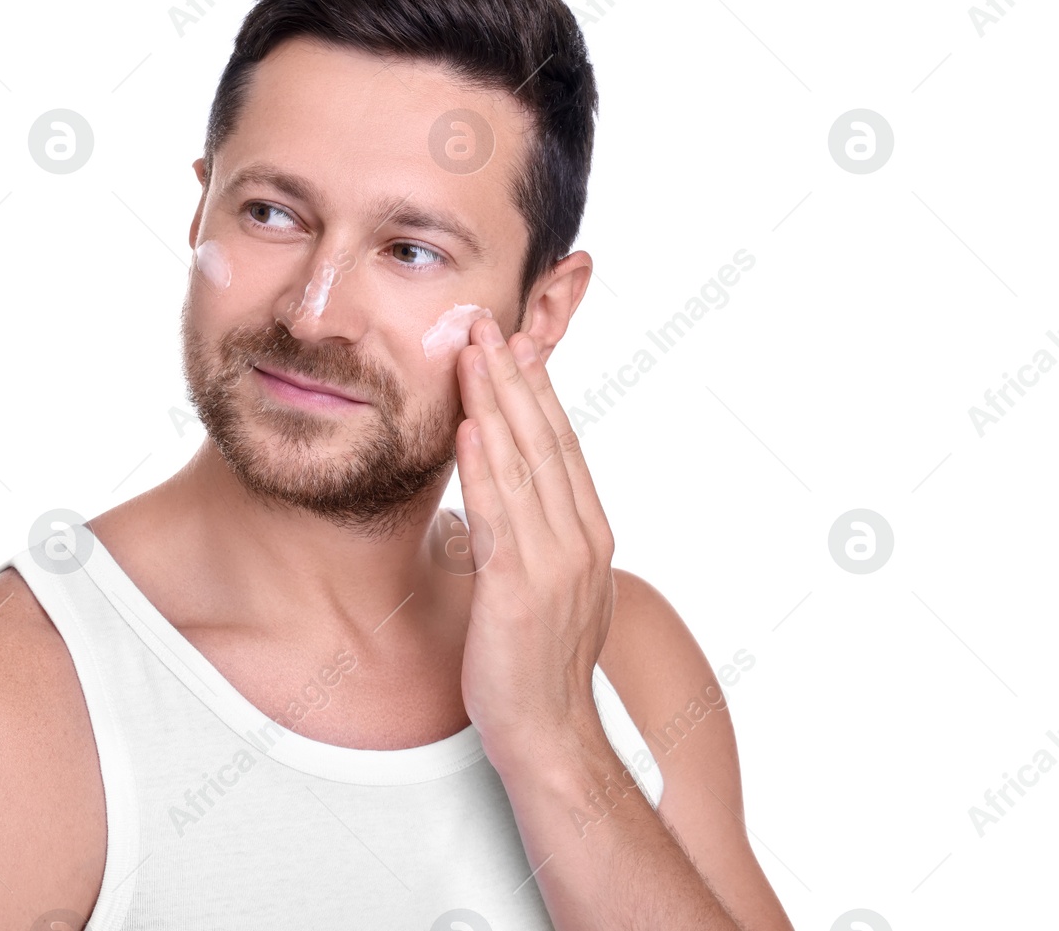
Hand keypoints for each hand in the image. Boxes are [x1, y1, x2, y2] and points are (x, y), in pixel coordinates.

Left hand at [452, 316, 617, 768]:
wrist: (548, 736)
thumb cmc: (533, 666)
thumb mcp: (541, 587)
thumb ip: (526, 540)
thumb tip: (490, 504)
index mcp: (588, 536)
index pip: (562, 447)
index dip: (537, 392)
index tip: (514, 346)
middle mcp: (580, 539)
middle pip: (545, 440)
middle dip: (514, 377)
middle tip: (489, 323)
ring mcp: (555, 562)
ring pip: (523, 463)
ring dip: (495, 401)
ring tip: (473, 350)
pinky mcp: (519, 587)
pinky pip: (500, 511)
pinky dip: (485, 463)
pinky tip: (470, 424)